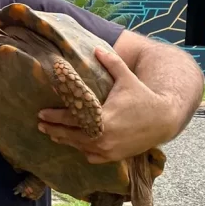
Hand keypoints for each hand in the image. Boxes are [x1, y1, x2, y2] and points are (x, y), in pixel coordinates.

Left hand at [37, 48, 175, 163]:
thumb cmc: (143, 97)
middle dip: (54, 130)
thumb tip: (96, 48)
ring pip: (80, 147)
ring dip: (65, 140)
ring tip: (53, 134)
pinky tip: (75, 144)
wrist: (163, 120)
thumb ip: (111, 63)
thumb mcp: (127, 78)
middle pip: (71, 136)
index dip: (55, 116)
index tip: (41, 113)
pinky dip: (83, 150)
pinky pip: (92, 156)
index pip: (72, 118)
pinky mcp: (114, 157)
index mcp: (103, 119)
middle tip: (40, 125)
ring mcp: (108, 150)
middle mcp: (103, 137)